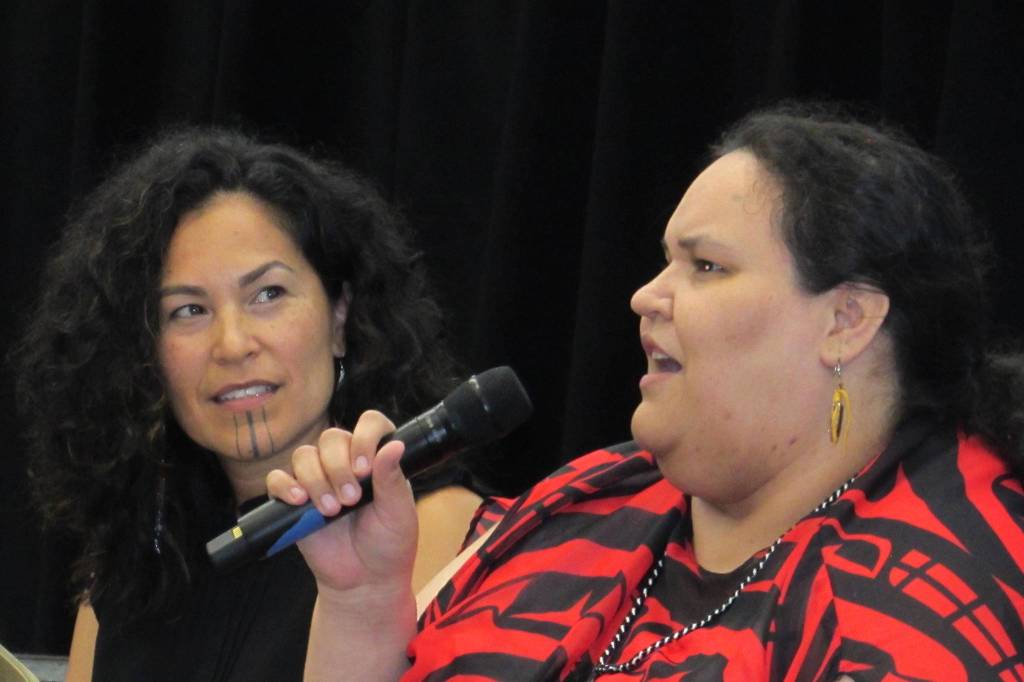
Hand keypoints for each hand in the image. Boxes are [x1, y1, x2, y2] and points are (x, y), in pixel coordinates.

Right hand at [266, 410, 417, 600]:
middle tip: (350, 499)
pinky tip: (299, 500)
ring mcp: (318, 479)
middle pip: (331, 438)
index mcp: (376, 459)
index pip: (369, 424)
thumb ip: (392, 478)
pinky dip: (285, 485)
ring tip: (331, 510)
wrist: (365, 581)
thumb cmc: (388, 544)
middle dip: (338, 466)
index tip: (365, 468)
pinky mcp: (294, 501)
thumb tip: (396, 445)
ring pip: (304, 455)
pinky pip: (278, 478)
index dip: (365, 437)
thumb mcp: (398, 512)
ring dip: (316, 479)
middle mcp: (346, 462)